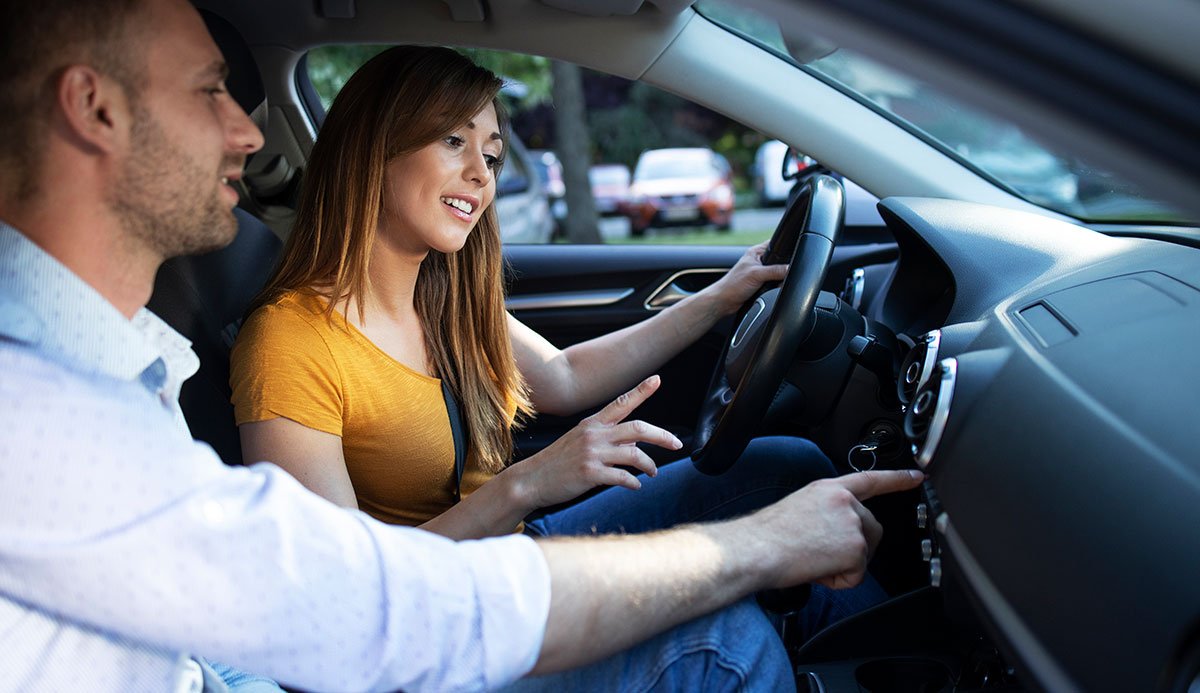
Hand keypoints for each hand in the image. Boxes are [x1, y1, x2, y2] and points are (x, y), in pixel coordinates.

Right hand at [506, 375, 682, 511]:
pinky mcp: (590, 473)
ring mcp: (592, 453)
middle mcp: (594, 434)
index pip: (621, 402)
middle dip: (662, 436)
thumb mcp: (580, 440)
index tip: (657, 379)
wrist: (531, 479)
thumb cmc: (557, 461)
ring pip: (634, 454)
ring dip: (650, 466)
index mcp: (592, 423)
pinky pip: (622, 477)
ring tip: (653, 473)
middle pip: (638, 429)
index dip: (641, 391)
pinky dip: (633, 483)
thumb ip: (607, 437)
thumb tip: (635, 441)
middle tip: (677, 444)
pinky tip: (635, 486)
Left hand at [706, 240, 788, 314]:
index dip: (785, 248)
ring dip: (778, 279)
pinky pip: (775, 283)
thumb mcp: (757, 275)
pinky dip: (776, 286)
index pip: (776, 244)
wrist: (724, 302)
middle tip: (780, 275)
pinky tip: (771, 289)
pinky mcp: (761, 283)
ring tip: (771, 284)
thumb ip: (775, 271)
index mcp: (756, 252)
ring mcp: (760, 273)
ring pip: (778, 273)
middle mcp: (758, 261)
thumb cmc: (733, 285)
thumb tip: (790, 269)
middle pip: (780, 260)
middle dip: (783, 267)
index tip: (793, 255)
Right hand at [753, 469, 924, 589]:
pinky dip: (838, 580)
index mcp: (829, 489)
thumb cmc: (767, 535)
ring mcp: (853, 523)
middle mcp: (845, 501)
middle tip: (822, 554)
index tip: (916, 476)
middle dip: (855, 548)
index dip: (896, 478)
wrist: (757, 548)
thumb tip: (836, 534)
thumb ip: (827, 512)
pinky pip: (856, 575)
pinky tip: (816, 569)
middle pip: (872, 529)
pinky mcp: (855, 547)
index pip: (870, 479)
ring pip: (863, 553)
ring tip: (813, 559)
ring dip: (843, 565)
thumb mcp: (800, 508)